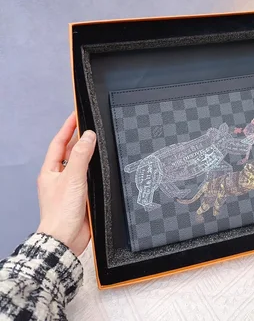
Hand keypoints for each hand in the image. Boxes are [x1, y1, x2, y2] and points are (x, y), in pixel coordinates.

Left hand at [37, 112, 95, 255]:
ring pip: (80, 163)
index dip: (67, 128)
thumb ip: (81, 156)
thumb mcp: (72, 178)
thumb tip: (88, 136)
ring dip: (88, 152)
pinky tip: (103, 165)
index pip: (59, 143)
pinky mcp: (82, 195)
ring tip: (97, 139)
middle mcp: (59, 177)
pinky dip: (95, 168)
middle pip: (69, 151)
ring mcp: (70, 186)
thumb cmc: (61, 212)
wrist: (65, 239)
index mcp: (50, 171)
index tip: (76, 115)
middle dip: (78, 138)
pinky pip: (89, 176)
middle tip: (90, 124)